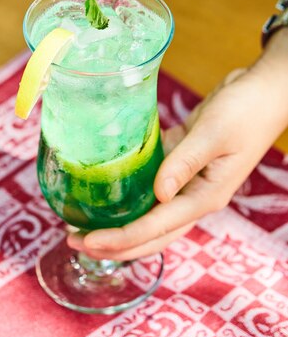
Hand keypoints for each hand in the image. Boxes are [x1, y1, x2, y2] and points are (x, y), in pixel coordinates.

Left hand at [67, 31, 287, 260]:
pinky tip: (105, 193)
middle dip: (114, 244)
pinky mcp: (179, 166)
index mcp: (205, 196)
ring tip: (84, 226)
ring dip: (119, 224)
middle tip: (75, 242)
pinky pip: (150, 188)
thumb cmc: (246, 111)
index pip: (157, 226)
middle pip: (151, 233)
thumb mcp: (214, 134)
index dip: (121, 237)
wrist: (261, 92)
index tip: (88, 241)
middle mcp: (194, 197)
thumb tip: (158, 193)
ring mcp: (186, 184)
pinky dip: (128, 195)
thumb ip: (184, 162)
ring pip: (149, 215)